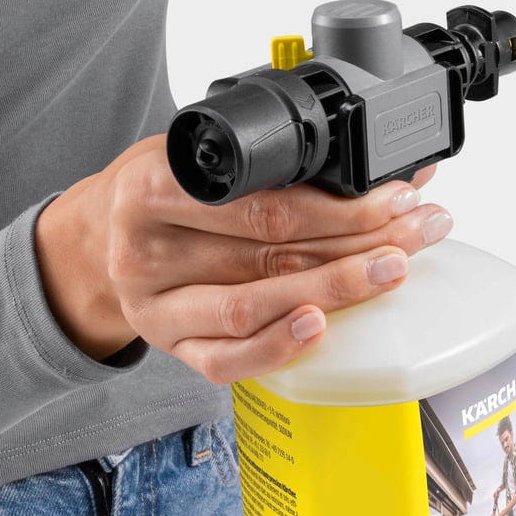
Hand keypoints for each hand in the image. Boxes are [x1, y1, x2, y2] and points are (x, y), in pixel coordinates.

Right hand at [34, 138, 449, 382]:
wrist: (97, 238)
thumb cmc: (161, 193)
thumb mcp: (200, 156)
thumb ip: (278, 165)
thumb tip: (395, 167)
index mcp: (151, 184)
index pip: (261, 202)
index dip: (339, 204)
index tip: (397, 196)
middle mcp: (146, 247)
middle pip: (269, 250)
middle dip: (358, 239)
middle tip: (418, 230)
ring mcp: (153, 304)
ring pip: (255, 303)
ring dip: (336, 287)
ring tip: (393, 268)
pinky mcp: (166, 345)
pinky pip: (225, 359)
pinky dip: (276, 346)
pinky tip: (321, 328)